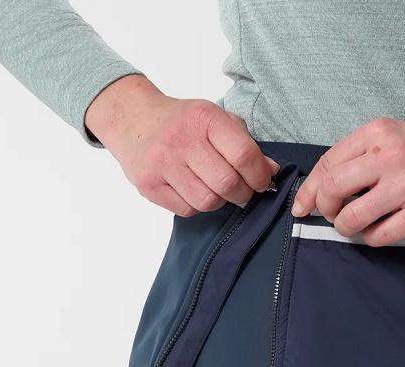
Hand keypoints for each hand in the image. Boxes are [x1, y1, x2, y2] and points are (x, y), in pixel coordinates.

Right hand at [85, 74, 279, 215]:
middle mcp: (182, 140)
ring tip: (216, 189)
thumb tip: (271, 171)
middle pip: (227, 184)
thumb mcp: (214, 119)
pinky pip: (187, 210)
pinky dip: (197, 206)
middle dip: (243, 193)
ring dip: (219, 201)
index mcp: (204, 118)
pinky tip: (194, 191)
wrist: (132, 119)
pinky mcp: (149, 185)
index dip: (260, 175)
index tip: (262, 181)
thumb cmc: (182, 122)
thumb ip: (244, 143)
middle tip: (242, 191)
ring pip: (208, 201)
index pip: (243, 155)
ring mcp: (163, 164)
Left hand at [289, 117, 404, 246]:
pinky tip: (380, 228)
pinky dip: (371, 238)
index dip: (309, 190)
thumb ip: (357, 157)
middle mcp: (390, 155)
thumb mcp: (391, 137)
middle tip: (334, 214)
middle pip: (333, 190)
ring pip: (351, 218)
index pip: (327, 164)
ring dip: (346, 227)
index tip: (303, 206)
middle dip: (325, 209)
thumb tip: (317, 190)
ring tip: (358, 223)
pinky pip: (378, 236)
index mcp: (378, 132)